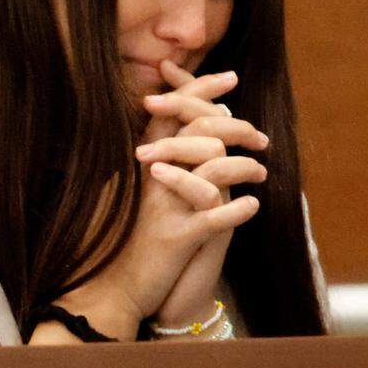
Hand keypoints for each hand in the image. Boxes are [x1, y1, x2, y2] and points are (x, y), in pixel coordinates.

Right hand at [45, 66, 262, 340]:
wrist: (106, 290)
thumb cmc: (125, 241)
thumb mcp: (138, 193)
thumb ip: (160, 162)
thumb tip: (192, 133)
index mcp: (142, 163)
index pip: (173, 112)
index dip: (200, 89)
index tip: (228, 76)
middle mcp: (151, 176)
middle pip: (198, 130)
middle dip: (236, 126)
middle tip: (259, 135)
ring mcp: (163, 206)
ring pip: (212, 166)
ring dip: (244, 167)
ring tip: (261, 174)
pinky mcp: (175, 238)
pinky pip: (214, 216)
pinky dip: (238, 209)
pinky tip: (254, 207)